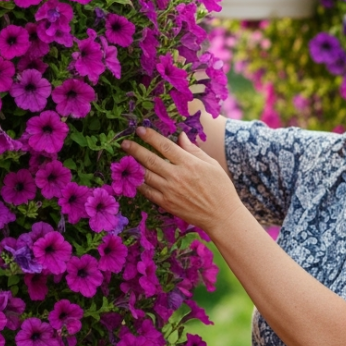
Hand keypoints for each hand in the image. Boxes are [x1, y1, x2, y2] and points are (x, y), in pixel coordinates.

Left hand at [121, 127, 243, 233]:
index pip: (165, 146)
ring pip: (146, 175)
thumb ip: (193, 150)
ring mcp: (170, 191)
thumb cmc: (220, 187)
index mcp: (189, 163)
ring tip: (124, 158)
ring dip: (133, 165)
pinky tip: (133, 177)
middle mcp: (177, 176)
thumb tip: (180, 136)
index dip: (150, 137)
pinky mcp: (166, 203)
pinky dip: (139, 184)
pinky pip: (148, 192)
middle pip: (150, 159)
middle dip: (135, 149)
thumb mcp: (211, 164)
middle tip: (124, 143)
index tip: (140, 130)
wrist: (221, 215)